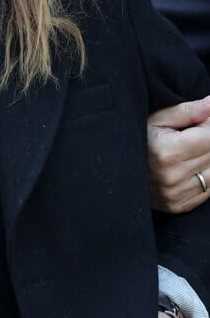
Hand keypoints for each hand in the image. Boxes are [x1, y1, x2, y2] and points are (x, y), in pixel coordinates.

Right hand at [148, 97, 209, 211]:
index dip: (209, 124)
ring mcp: (176, 194)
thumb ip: (188, 111)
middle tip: (191, 134)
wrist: (116, 170)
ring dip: (208, 158)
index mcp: (166, 151)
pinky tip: (191, 166)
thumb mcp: (158, 119)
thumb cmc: (138, 138)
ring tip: (190, 149)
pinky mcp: (179, 205)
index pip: (209, 136)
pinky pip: (208, 190)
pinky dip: (205, 175)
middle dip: (208, 140)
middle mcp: (172, 176)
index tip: (202, 118)